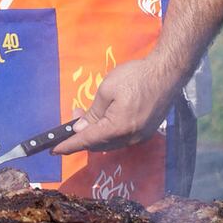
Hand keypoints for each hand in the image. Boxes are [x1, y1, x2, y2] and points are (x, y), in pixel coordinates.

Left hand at [53, 58, 178, 154]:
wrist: (168, 72)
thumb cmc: (136, 77)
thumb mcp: (107, 90)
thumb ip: (92, 113)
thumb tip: (81, 129)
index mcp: (118, 128)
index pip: (87, 141)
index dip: (69, 146)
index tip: (54, 150)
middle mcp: (131, 137)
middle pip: (99, 145)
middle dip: (82, 136)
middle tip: (74, 117)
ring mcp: (141, 136)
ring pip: (110, 143)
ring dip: (96, 134)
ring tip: (87, 116)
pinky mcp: (147, 131)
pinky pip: (122, 138)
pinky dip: (109, 133)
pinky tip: (105, 119)